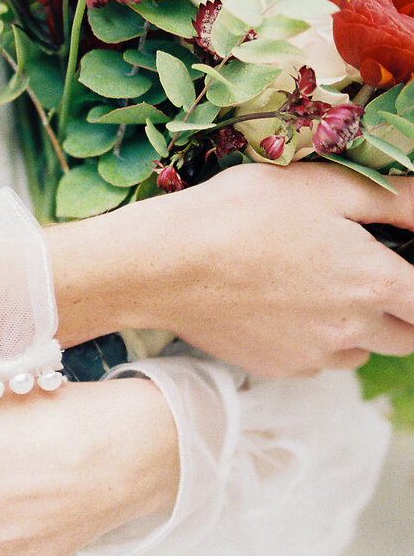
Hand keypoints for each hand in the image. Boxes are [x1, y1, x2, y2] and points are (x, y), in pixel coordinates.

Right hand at [47, 162, 413, 376]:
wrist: (165, 265)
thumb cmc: (241, 215)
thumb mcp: (323, 187)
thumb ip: (394, 200)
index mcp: (374, 282)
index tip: (398, 269)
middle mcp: (353, 330)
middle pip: (406, 337)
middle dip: (398, 310)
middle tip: (363, 272)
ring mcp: (314, 356)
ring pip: (359, 351)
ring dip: (356, 327)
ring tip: (314, 285)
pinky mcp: (277, 368)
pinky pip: (315, 360)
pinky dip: (312, 338)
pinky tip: (278, 303)